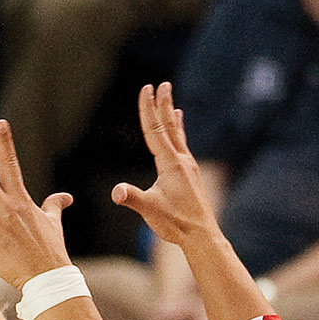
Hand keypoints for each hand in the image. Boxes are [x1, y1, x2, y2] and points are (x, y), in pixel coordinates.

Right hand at [112, 83, 220, 250]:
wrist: (202, 235)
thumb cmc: (176, 222)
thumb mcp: (150, 210)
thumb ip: (132, 198)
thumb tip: (116, 193)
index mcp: (170, 163)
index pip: (155, 129)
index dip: (148, 108)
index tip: (146, 89)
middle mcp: (182, 160)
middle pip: (169, 126)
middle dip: (163, 104)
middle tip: (162, 84)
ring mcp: (189, 167)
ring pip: (178, 136)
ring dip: (173, 118)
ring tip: (173, 104)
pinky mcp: (192, 176)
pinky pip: (184, 149)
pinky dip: (180, 137)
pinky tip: (180, 138)